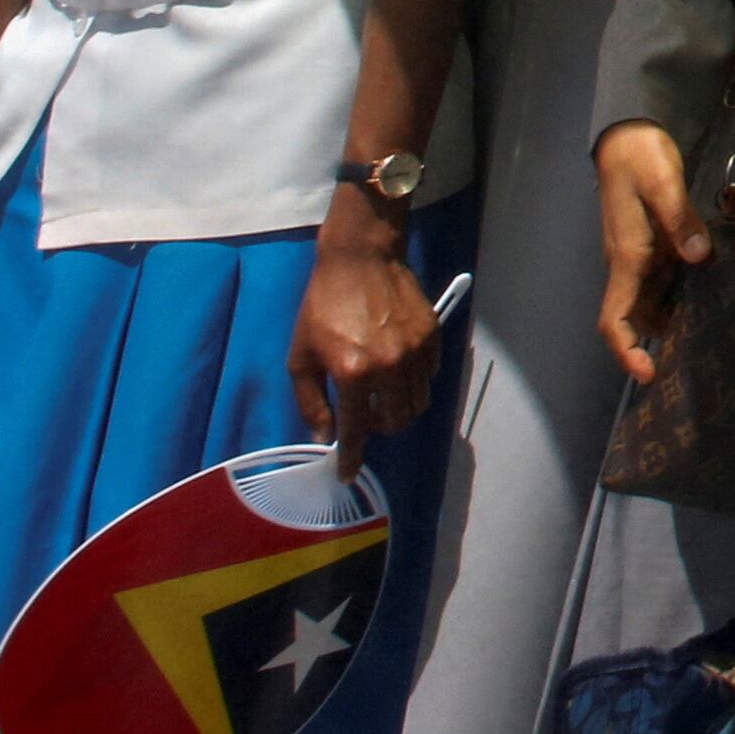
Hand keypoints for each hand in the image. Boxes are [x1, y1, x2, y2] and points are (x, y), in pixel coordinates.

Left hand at [290, 222, 454, 474]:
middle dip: (379, 428)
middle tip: (365, 416)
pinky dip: (413, 384)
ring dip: (398, 409)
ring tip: (382, 394)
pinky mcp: (433, 337)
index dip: (351, 457)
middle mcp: (390, 367)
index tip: (347, 474)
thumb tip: (326, 436)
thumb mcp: (301, 356)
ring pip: (417, 404)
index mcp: (353, 373)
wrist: (360, 260)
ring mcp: (416, 352)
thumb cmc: (322, 306)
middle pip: (396, 422)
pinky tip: (397, 368)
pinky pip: (429, 377)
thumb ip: (311, 401)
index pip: (356, 430)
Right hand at [594, 122, 703, 385]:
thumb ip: (679, 218)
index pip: (613, 318)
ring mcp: (638, 255)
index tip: (647, 372)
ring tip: (709, 327)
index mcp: (626, 256)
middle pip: (634, 319)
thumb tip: (697, 256)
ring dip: (669, 319)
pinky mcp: (650, 245)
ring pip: (648, 303)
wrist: (626, 137)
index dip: (625, 350)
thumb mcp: (663, 181)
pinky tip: (708, 292)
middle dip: (655, 342)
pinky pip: (661, 281)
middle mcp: (628, 264)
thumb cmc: (640, 156)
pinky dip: (679, 294)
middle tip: (697, 353)